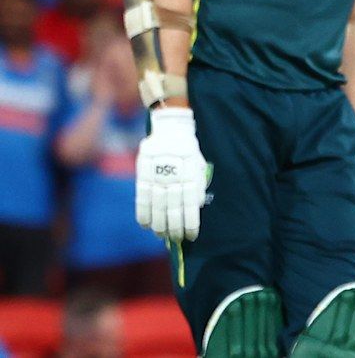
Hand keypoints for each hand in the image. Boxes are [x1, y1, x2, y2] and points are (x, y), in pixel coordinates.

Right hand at [136, 108, 207, 240]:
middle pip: (173, 210)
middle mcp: (173, 179)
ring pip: (157, 208)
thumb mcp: (198, 165)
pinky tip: (145, 225)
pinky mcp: (143, 175)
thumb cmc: (188, 151)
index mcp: (190, 177)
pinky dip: (143, 214)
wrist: (171, 129)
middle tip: (176, 240)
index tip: (191, 236)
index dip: (190, 224)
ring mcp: (157, 178)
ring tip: (162, 236)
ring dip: (159, 225)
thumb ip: (197, 185)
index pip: (190, 206)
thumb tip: (195, 207)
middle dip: (175, 229)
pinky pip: (141, 198)